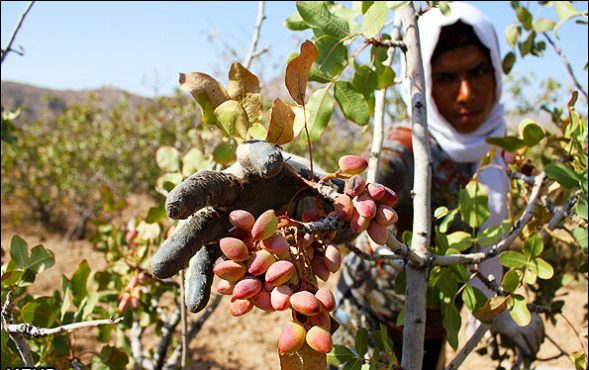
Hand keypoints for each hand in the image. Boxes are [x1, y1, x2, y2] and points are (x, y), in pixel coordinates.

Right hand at [151, 140, 337, 311]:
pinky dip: (234, 293)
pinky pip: (237, 280)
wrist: (302, 196)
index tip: (174, 210)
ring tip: (189, 301)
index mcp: (226, 186)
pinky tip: (206, 306)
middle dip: (182, 248)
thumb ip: (264, 158)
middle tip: (160, 269)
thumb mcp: (272, 158)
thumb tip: (268, 166)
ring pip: (210, 261)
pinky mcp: (248, 262)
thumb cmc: (279, 170)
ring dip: (200, 279)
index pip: (205, 187)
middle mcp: (222, 215)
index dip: (189, 197)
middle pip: (198, 230)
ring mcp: (233, 242)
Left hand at [491, 310, 544, 360]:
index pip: (523, 345)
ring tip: (537, 346)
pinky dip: (542, 330)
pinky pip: (539, 322)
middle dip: (534, 347)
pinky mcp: (529, 311)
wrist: (496, 301)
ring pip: (537, 331)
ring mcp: (526, 317)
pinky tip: (540, 337)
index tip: (529, 354)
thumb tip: (494, 358)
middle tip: (534, 352)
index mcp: (512, 332)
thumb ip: (493, 345)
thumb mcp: (491, 331)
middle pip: (532, 339)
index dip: (527, 350)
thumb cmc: (492, 318)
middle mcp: (521, 325)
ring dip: (539, 340)